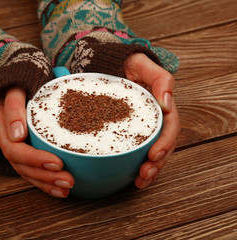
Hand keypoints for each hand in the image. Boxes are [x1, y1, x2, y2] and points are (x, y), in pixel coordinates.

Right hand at [0, 87, 73, 197]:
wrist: (17, 76)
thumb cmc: (22, 77)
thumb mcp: (17, 83)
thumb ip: (14, 104)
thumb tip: (17, 135)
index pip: (14, 147)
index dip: (35, 158)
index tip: (58, 163)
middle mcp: (2, 135)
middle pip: (20, 163)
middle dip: (44, 175)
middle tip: (68, 180)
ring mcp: (10, 143)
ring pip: (24, 170)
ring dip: (46, 182)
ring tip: (67, 188)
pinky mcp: (19, 148)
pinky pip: (28, 170)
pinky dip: (43, 182)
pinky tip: (59, 190)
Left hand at [123, 53, 180, 188]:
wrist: (110, 65)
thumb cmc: (128, 64)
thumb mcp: (143, 64)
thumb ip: (160, 78)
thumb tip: (167, 102)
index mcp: (161, 106)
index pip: (170, 128)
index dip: (165, 143)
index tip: (154, 154)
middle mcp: (154, 119)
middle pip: (163, 145)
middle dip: (156, 163)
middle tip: (144, 175)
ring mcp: (141, 127)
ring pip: (151, 152)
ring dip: (149, 170)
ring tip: (139, 182)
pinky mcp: (128, 132)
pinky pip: (135, 151)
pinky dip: (134, 165)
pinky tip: (130, 177)